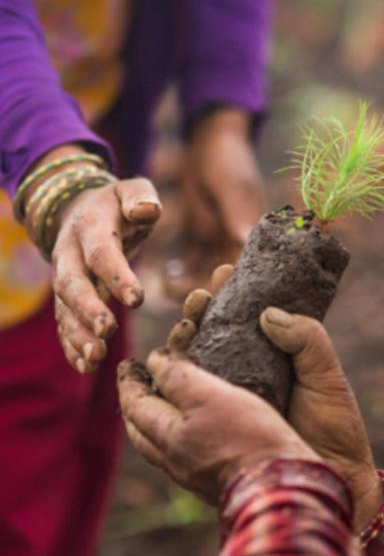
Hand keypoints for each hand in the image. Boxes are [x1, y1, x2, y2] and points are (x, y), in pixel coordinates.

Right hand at [51, 172, 160, 372]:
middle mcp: (69, 255)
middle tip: (107, 333)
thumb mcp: (132, 189)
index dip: (117, 275)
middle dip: (88, 310)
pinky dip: (72, 345)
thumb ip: (141, 197)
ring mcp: (64, 278)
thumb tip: (147, 210)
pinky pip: (64, 323)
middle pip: (72, 285)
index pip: (102, 253)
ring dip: (78, 335)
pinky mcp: (66, 298)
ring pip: (64, 310)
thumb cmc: (118, 204)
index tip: (137, 298)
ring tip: (95, 359)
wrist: (81, 211)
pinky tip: (86, 366)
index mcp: (90, 227)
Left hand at [117, 351, 318, 503]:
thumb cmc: (249, 436)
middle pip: (140, 431)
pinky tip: (192, 432)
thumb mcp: (212, 395)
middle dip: (134, 404)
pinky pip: (181, 457)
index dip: (130, 380)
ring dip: (153, 423)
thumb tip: (156, 362)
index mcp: (170, 438)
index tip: (128, 362)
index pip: (137, 404)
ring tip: (160, 405)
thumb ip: (179, 377)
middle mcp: (175, 461)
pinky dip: (175, 437)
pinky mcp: (215, 483)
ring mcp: (194, 477)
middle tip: (136, 383)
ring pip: (159, 447)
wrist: (279, 487)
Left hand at [166, 109, 264, 298]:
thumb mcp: (233, 187)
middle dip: (208, 290)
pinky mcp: (201, 235)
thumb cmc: (228, 161)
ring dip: (191, 283)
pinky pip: (191, 261)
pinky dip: (181, 271)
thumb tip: (245, 241)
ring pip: (206, 272)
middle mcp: (237, 241)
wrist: (211, 141)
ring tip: (169, 289)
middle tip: (186, 301)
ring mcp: (219, 239)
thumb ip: (237, 214)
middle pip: (225, 274)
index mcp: (252, 232)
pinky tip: (167, 275)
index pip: (246, 265)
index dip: (232, 283)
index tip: (213, 296)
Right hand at [168, 267, 382, 531]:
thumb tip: (269, 314)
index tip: (222, 273)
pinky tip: (164, 366)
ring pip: (195, 360)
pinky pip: (190, 397)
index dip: (231, 291)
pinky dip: (174, 379)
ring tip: (184, 323)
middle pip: (213, 331)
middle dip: (200, 310)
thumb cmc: (334, 426)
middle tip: (198, 298)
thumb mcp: (327, 376)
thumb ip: (308, 340)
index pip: (247, 313)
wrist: (329, 478)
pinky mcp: (216, 421)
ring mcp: (229, 395)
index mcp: (274, 353)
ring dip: (184, 338)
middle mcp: (247, 370)